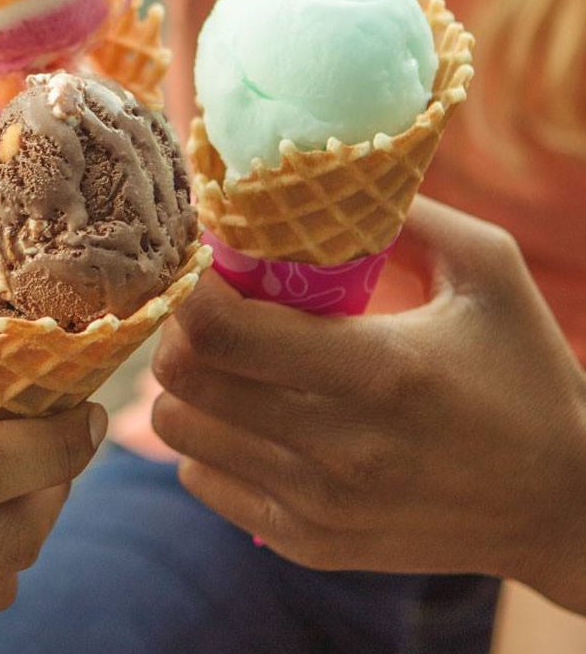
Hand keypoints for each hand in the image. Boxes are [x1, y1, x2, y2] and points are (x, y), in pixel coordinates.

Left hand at [151, 196, 585, 612]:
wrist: (562, 508)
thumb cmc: (526, 376)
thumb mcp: (490, 273)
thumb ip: (410, 216)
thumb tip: (325, 181)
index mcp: (378, 370)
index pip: (220, 329)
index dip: (191, 287)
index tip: (205, 262)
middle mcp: (337, 446)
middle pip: (183, 376)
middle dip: (182, 328)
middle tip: (214, 307)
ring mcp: (316, 504)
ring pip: (177, 428)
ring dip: (188, 385)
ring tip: (232, 363)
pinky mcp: (307, 542)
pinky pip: (200, 478)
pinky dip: (209, 441)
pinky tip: (254, 420)